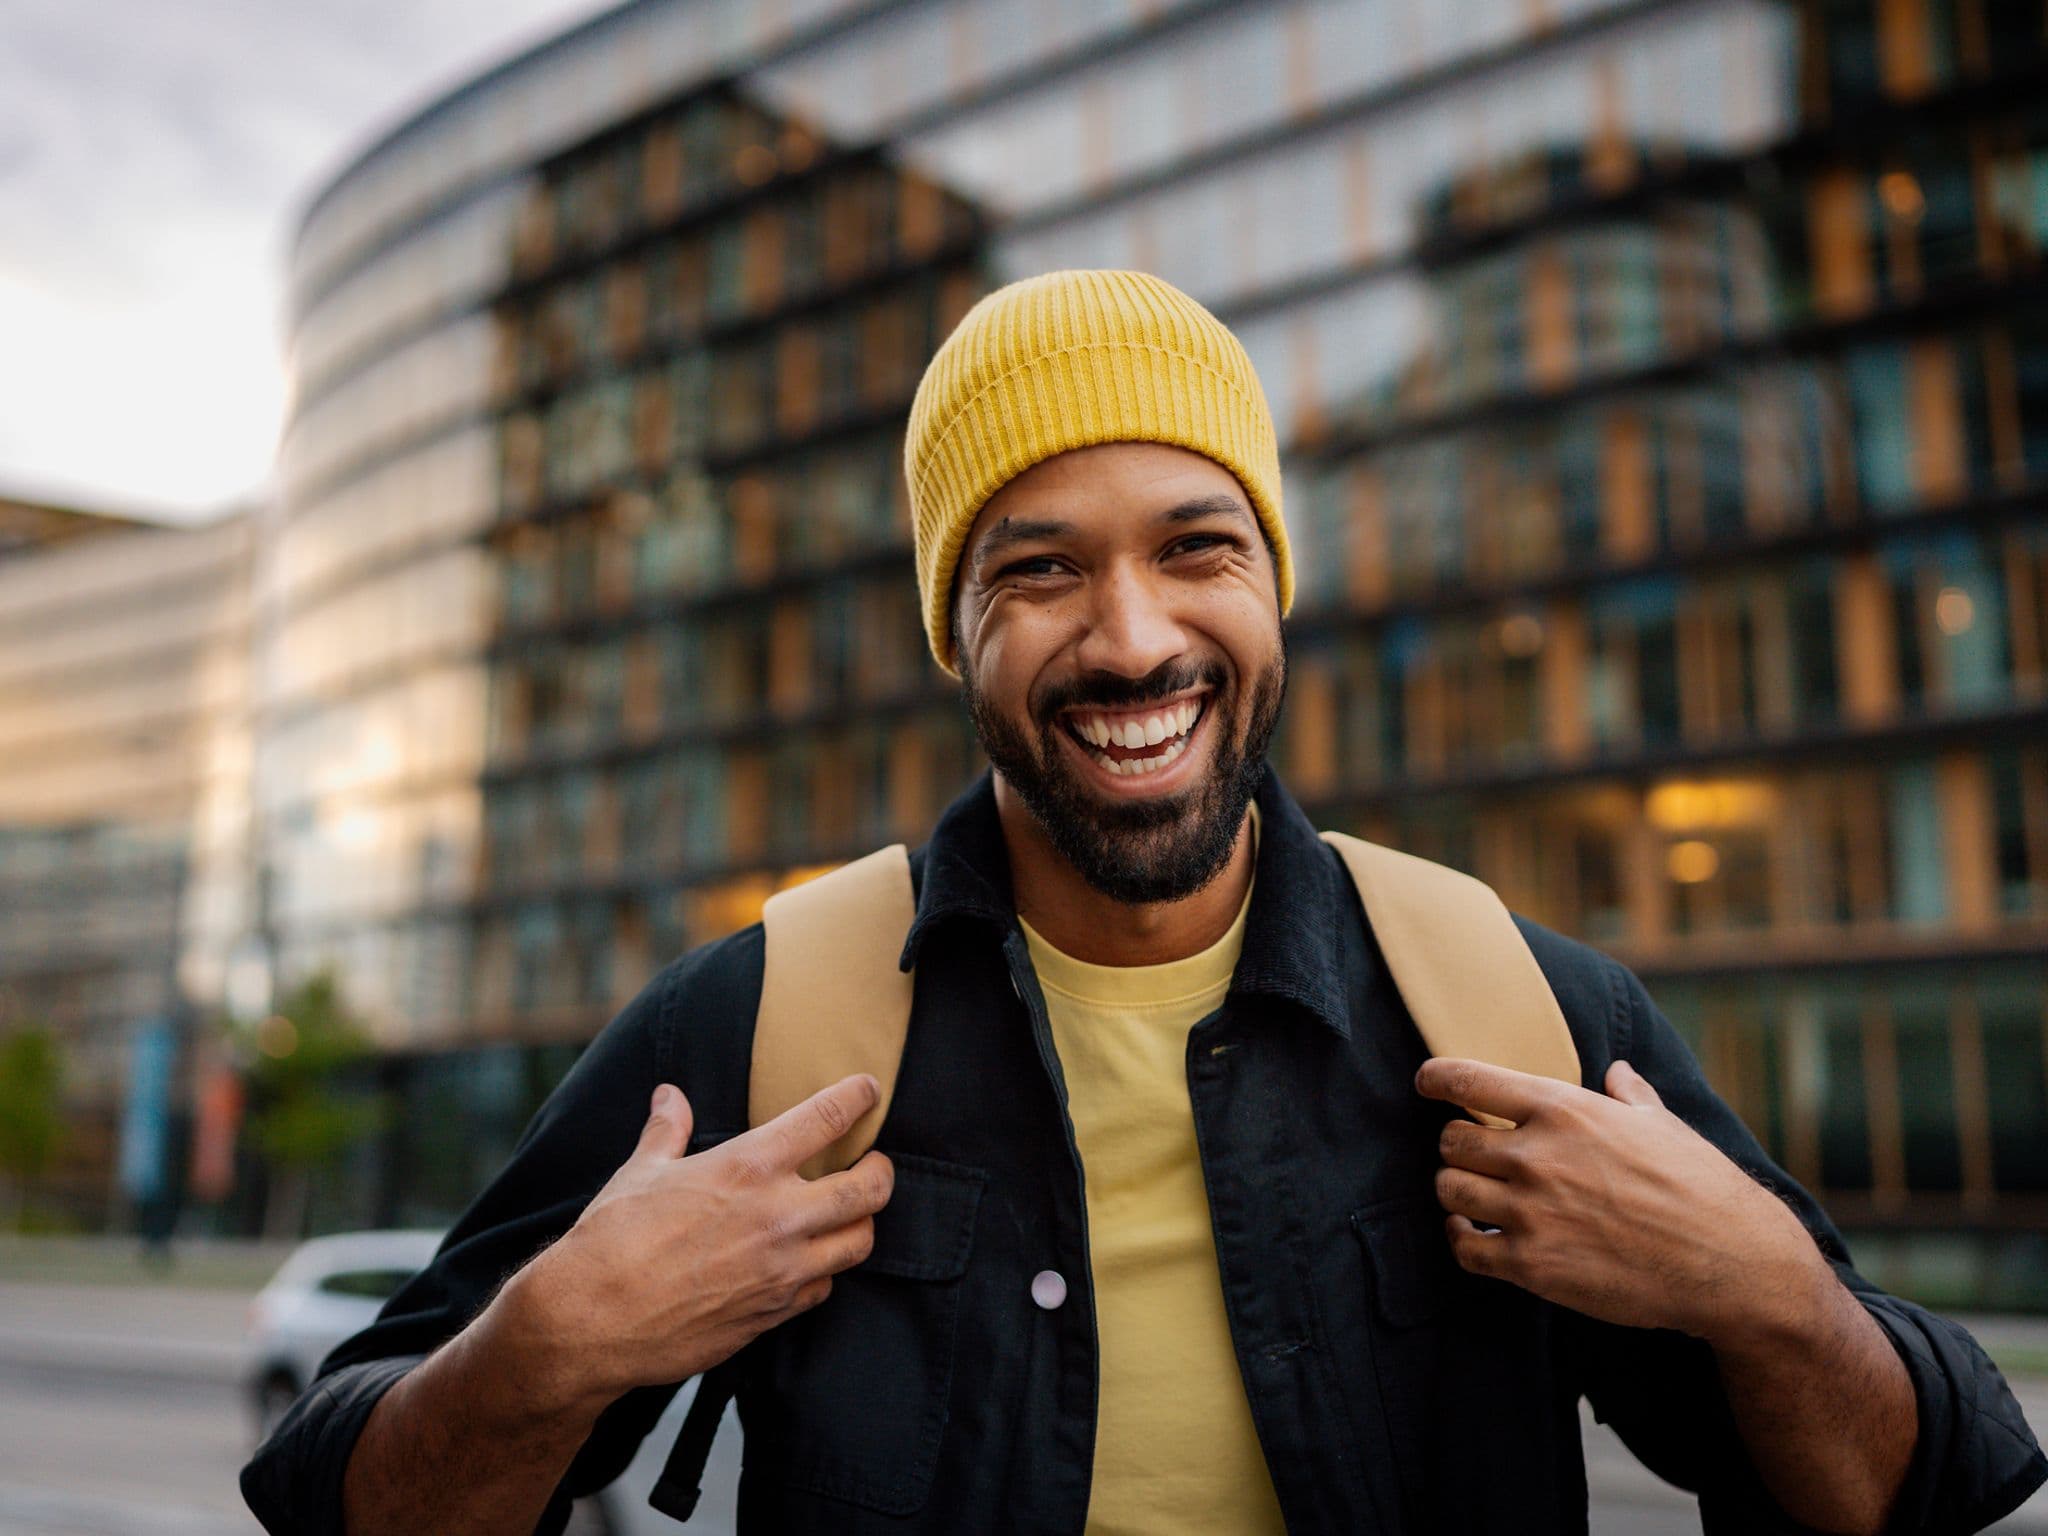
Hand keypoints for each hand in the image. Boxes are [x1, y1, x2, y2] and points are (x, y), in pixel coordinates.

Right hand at [507, 1074, 894, 1408]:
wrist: (592, 1320)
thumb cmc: (612, 1238)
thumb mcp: (641, 1171)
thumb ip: (668, 1130)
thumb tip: (671, 1096)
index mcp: (749, 1167)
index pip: (827, 1117)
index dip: (857, 1097)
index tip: (868, 1090)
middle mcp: (779, 1215)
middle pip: (870, 1188)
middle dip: (881, 1171)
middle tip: (875, 1163)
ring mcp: (783, 1269)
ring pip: (859, 1242)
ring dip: (860, 1223)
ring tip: (850, 1213)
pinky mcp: (775, 1312)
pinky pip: (824, 1288)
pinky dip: (825, 1272)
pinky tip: (810, 1262)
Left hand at [1416, 1058, 1830, 1344]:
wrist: (1731, 1263)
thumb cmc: (1699, 1186)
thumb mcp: (1663, 1125)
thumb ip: (1628, 1096)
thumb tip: (1618, 1072)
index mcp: (1565, 1110)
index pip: (1470, 1080)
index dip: (1437, 1079)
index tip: (1427, 1083)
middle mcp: (1537, 1156)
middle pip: (1451, 1140)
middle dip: (1456, 1145)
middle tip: (1472, 1153)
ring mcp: (1531, 1212)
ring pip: (1449, 1190)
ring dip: (1456, 1190)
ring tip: (1474, 1194)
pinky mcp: (1532, 1265)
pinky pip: (1464, 1248)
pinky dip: (1461, 1239)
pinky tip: (1473, 1234)